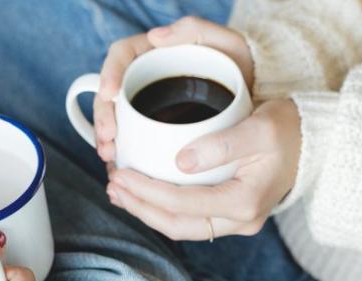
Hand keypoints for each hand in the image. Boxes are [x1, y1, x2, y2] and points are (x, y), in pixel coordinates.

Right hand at [93, 16, 253, 161]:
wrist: (256, 101)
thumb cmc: (241, 68)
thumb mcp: (227, 43)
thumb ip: (196, 30)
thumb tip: (155, 37)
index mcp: (156, 54)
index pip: (123, 55)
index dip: (110, 71)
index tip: (110, 93)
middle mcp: (147, 78)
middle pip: (113, 92)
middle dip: (104, 115)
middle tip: (109, 138)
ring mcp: (149, 105)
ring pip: (118, 120)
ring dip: (108, 140)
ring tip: (112, 157)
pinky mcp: (155, 128)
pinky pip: (132, 140)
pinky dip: (124, 155)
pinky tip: (123, 169)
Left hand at [106, 99, 300, 239]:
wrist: (316, 141)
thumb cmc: (289, 129)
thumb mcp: (259, 128)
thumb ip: (222, 145)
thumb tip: (179, 161)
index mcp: (245, 202)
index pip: (183, 203)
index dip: (147, 192)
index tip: (121, 174)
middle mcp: (242, 220)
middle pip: (177, 225)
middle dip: (140, 207)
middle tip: (113, 185)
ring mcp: (238, 221)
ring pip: (182, 227)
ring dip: (148, 212)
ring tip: (120, 192)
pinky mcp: (233, 213)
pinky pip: (191, 219)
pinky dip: (164, 209)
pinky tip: (145, 193)